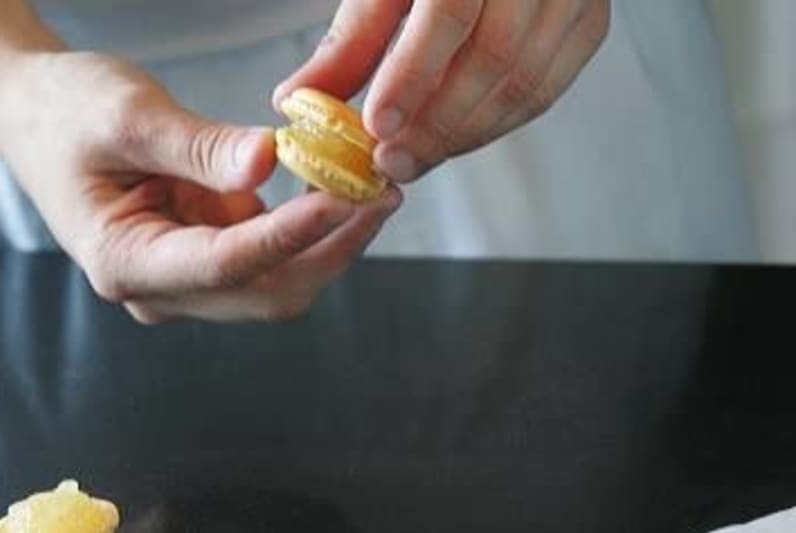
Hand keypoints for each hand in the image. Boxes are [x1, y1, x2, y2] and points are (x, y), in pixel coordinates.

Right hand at [0, 52, 400, 322]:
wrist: (38, 115)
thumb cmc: (66, 111)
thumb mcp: (126, 115)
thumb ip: (199, 147)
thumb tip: (270, 163)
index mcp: (126, 264)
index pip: (225, 264)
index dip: (288, 236)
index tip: (344, 200)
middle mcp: (162, 290)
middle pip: (264, 293)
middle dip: (329, 250)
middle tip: (382, 194)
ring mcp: (188, 279)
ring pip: (277, 283)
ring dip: (328, 243)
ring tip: (374, 187)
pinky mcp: (208, 258)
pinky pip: (271, 256)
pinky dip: (309, 228)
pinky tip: (339, 189)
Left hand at [276, 0, 609, 181]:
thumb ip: (350, 38)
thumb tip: (299, 100)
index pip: (449, 10)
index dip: (413, 74)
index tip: (377, 126)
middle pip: (496, 58)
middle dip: (437, 124)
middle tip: (391, 162)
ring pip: (525, 85)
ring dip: (464, 135)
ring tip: (414, 158)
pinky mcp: (588, 22)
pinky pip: (544, 92)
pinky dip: (494, 125)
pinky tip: (455, 139)